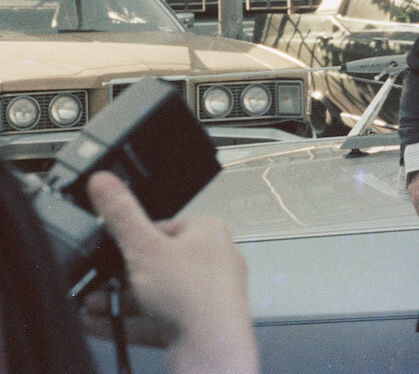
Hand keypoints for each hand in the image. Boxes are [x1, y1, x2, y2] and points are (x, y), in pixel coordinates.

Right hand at [83, 172, 258, 373]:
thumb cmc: (194, 294)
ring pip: (153, 293)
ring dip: (118, 300)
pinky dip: (129, 321)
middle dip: (119, 277)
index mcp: (209, 232)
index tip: (110, 251)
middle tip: (95, 285)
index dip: (132, 240)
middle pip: (155, 263)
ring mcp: (205, 294)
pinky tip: (103, 324)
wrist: (210, 348)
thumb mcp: (144, 247)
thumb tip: (105, 182)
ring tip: (93, 307)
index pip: (162, 226)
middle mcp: (212, 260)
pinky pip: (156, 318)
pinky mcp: (196, 322)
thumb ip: (121, 215)